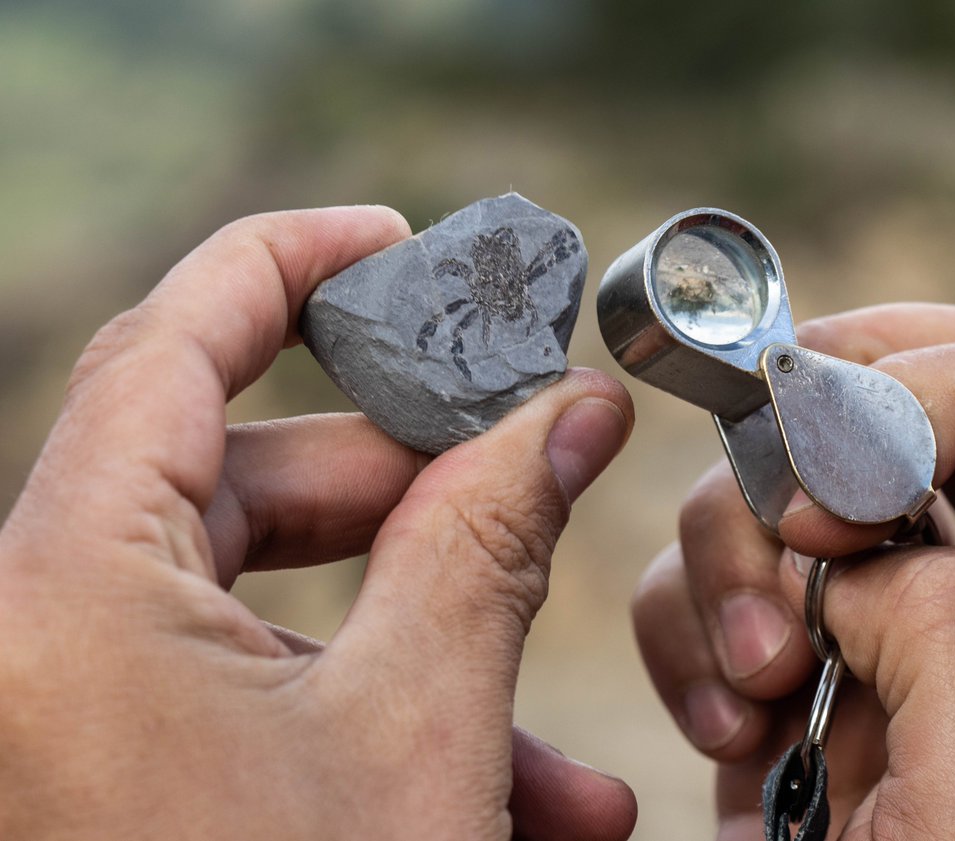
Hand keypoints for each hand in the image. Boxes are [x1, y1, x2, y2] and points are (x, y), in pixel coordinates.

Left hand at [0, 207, 636, 840]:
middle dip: (400, 482)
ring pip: (249, 593)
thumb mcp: (420, 732)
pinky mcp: (104, 760)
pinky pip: (238, 681)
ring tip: (547, 734)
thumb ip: (489, 544)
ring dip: (414, 635)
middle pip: (226, 472)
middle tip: (518, 474)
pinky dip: (362, 706)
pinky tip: (502, 786)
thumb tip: (567, 413)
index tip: (390, 238)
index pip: (167, 348)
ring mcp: (60, 706)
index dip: (290, 262)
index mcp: (68, 603)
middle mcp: (32, 643)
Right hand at [633, 302, 954, 838]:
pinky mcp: (799, 653)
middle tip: (777, 540)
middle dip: (806, 438)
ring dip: (731, 552)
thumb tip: (856, 546)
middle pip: (907, 380)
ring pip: (785, 467)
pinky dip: (687, 617)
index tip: (827, 502)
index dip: (931, 393)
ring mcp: (885, 614)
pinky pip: (718, 562)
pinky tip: (725, 727)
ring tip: (752, 690)